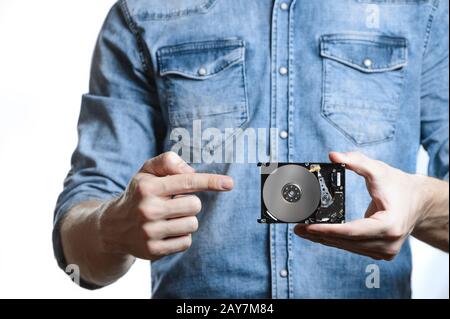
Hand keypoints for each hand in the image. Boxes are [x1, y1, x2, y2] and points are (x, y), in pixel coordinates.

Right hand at [98, 152, 233, 260]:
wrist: (113, 227)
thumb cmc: (139, 193)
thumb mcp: (147, 171)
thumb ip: (168, 161)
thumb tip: (192, 172)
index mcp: (147, 187)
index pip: (187, 182)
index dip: (210, 181)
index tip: (229, 183)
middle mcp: (147, 210)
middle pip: (195, 205)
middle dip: (190, 203)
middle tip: (174, 203)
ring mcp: (149, 232)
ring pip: (192, 224)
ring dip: (185, 220)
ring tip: (168, 217)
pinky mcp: (153, 251)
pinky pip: (186, 242)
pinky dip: (181, 236)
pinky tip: (166, 231)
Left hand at [294, 151, 427, 260]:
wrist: (419, 201)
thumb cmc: (399, 186)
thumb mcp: (379, 170)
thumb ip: (356, 161)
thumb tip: (333, 155)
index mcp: (389, 226)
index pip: (351, 231)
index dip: (327, 230)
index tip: (308, 226)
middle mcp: (388, 243)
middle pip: (346, 241)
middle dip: (319, 235)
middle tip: (298, 228)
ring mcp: (384, 251)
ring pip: (347, 247)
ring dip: (324, 239)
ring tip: (303, 231)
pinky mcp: (380, 252)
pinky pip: (352, 247)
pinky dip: (335, 240)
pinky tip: (320, 235)